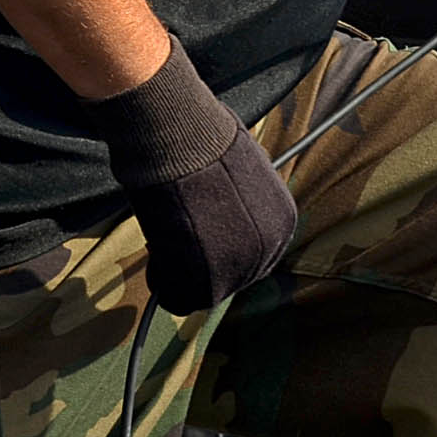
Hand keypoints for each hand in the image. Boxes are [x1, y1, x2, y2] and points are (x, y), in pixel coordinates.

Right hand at [83, 35, 298, 314]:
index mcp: (283, 221)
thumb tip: (225, 210)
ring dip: (178, 271)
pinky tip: (153, 252)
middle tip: (174, 235)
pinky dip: (161, 281)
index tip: (196, 226)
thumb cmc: (201, 141)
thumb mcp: (241, 170)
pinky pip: (179, 298)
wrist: (180, 138)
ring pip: (203, 291)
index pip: (253, 253)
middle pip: (232, 277)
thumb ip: (242, 203)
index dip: (219, 243)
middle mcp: (270, 249)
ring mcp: (242, 268)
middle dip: (200, 261)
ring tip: (161, 240)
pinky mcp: (210, 281)